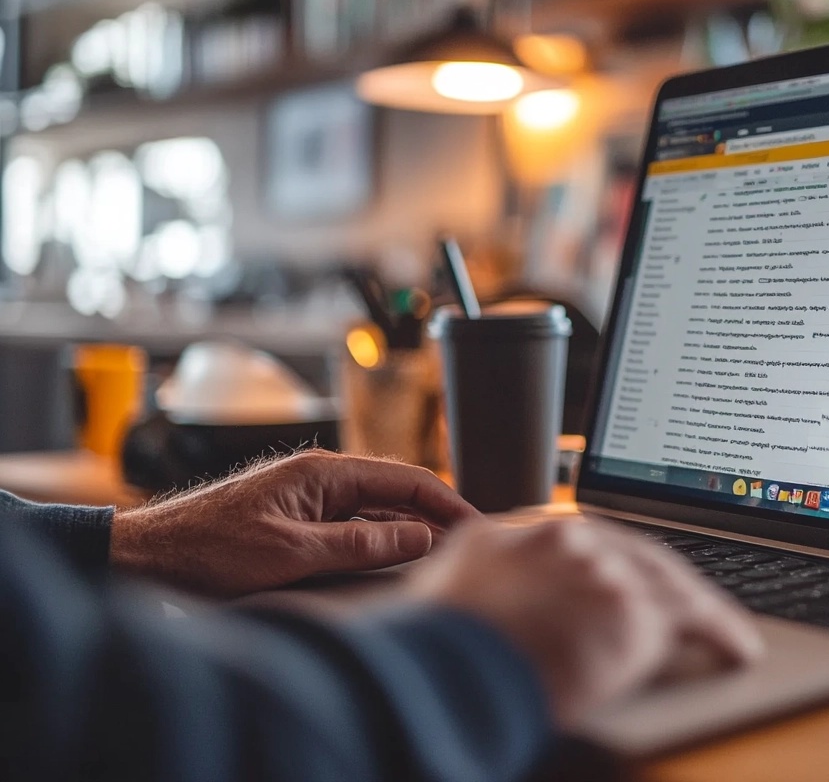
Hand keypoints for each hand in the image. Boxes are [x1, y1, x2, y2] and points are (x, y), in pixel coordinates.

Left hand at [111, 449, 479, 595]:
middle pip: (396, 492)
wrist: (149, 556)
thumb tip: (419, 536)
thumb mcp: (293, 552)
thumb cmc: (210, 548)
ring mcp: (310, 498)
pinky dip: (381, 538)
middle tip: (471, 543)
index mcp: (324, 472)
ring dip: (410, 528)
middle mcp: (321, 478)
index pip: (405, 478)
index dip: (447, 501)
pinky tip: (397, 557)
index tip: (477, 524)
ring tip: (445, 553)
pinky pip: (353, 524)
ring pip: (377, 509)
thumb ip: (361, 542)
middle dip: (436, 514)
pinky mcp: (298, 519)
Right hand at [410, 517, 763, 727]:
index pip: (587, 538)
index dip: (615, 560)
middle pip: (636, 552)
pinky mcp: (635, 611)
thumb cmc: (435, 647)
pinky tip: (736, 647)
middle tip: (687, 599)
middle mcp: (571, 540)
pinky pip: (696, 620)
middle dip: (664, 577)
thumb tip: (481, 589)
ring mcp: (606, 570)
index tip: (628, 574)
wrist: (448, 668)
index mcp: (524, 532)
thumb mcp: (446, 589)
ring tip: (721, 626)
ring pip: (669, 582)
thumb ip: (478, 576)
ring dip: (698, 605)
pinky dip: (721, 632)